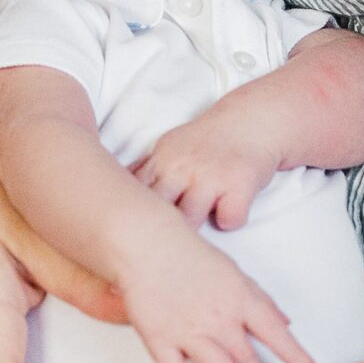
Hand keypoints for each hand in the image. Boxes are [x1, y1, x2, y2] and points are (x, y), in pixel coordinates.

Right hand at [113, 207, 314, 362]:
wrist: (145, 243)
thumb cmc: (188, 254)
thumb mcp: (233, 271)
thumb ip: (260, 300)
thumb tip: (285, 323)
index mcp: (240, 300)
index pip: (277, 335)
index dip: (297, 359)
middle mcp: (219, 320)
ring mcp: (190, 333)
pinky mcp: (161, 342)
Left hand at [134, 101, 281, 231]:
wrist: (250, 119)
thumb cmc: (206, 141)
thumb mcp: (169, 148)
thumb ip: (147, 171)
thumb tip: (113, 189)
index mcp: (161, 161)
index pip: (134, 193)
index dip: (130, 215)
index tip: (129, 229)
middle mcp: (182, 168)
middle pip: (158, 209)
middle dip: (157, 229)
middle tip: (161, 243)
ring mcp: (210, 176)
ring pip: (190, 219)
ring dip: (194, 231)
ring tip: (197, 232)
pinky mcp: (239, 185)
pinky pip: (229, 220)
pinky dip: (229, 221)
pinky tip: (229, 211)